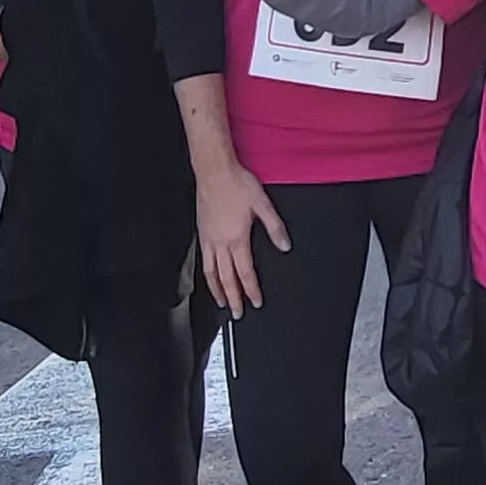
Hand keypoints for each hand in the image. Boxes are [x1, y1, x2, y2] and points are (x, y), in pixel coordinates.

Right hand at [194, 161, 289, 313]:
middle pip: (226, 279)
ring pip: (211, 273)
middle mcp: (220, 242)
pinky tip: (209, 278)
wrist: (214, 170)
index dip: (251, 290)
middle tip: (237, 313)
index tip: (255, 302)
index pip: (245, 272)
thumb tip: (285, 245)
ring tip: (222, 302)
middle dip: (233, 298)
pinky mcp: (201, 232)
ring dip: (217, 291)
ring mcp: (208, 239)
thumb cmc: (236, 184)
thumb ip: (275, 227)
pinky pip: (203, 260)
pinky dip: (206, 274)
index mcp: (237, 238)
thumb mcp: (262, 204)